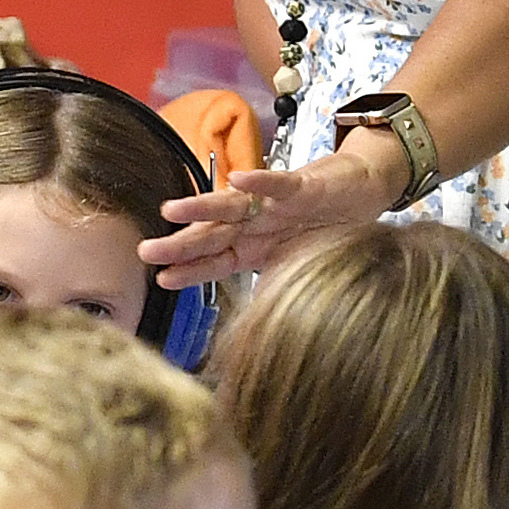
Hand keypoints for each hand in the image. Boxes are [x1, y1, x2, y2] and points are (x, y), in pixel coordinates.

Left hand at [136, 148, 406, 291]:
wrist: (362, 191)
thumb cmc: (325, 229)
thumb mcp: (295, 268)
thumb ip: (271, 289)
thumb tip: (255, 328)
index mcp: (252, 248)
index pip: (213, 262)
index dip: (188, 271)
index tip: (160, 280)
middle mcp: (256, 225)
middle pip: (211, 236)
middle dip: (179, 244)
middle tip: (146, 251)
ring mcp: (274, 206)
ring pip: (232, 206)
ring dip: (202, 207)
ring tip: (172, 210)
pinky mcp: (301, 186)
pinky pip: (277, 183)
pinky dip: (259, 182)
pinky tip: (236, 180)